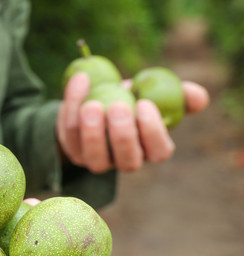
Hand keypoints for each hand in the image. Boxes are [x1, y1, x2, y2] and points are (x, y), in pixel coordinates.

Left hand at [56, 72, 209, 172]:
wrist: (96, 100)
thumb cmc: (132, 99)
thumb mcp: (153, 93)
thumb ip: (178, 94)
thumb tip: (197, 96)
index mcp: (150, 149)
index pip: (159, 152)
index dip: (153, 132)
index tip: (144, 104)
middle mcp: (124, 161)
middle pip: (127, 161)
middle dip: (123, 136)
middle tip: (118, 106)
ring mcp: (97, 160)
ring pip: (95, 157)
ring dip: (92, 131)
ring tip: (92, 104)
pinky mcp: (73, 151)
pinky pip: (70, 134)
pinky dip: (72, 108)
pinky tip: (80, 81)